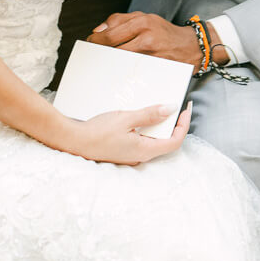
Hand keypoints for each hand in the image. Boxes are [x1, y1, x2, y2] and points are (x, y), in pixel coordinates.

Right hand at [68, 102, 191, 164]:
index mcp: (145, 150)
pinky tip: (141, 115)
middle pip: (166, 140)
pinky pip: (143, 139)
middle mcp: (141, 155)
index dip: (184, 124)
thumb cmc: (98, 132)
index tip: (186, 109)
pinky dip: (147, 127)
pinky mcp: (125, 151)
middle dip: (173, 122)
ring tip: (158, 107)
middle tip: (175, 105)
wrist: (74, 142)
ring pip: (154, 140)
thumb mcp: (126, 118)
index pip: (175, 141)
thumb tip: (171, 109)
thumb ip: (149, 114)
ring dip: (160, 124)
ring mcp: (132, 154)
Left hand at [87, 12, 202, 67]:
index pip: (111, 32)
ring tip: (104, 63)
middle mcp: (146, 36)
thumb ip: (121, 20)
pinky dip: (123, 69)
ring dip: (109, 62)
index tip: (90, 43)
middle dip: (99, 52)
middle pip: (113, 47)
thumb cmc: (164, 32)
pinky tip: (119, 70)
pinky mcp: (155, 67)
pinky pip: (133, 69)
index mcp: (142, 21)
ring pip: (121, 59)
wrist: (191, 46)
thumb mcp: (145, 18)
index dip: (96, 40)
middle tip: (94, 55)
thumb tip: (98, 30)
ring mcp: (151, 53)